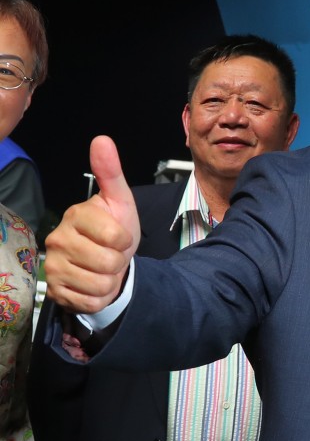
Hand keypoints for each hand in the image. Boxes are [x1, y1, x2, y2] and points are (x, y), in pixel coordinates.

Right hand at [44, 135, 141, 313]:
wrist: (109, 262)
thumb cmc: (115, 230)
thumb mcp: (121, 201)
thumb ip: (111, 173)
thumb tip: (102, 140)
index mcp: (76, 215)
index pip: (115, 236)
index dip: (126, 240)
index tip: (119, 236)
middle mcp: (58, 239)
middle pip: (108, 262)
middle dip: (118, 262)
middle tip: (111, 255)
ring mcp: (53, 266)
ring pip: (100, 284)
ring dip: (109, 280)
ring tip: (103, 268)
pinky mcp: (55, 290)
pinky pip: (89, 301)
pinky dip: (99, 296)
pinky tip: (93, 284)